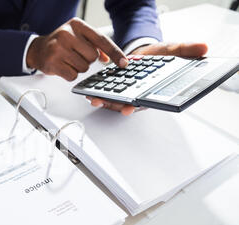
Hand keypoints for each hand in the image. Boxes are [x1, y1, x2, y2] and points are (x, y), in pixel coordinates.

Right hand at [26, 18, 127, 80]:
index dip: (115, 52)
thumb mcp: (78, 37)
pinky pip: (73, 76)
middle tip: (76, 55)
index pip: (101, 40)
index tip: (124, 63)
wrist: (38, 49)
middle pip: (92, 57)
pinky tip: (63, 67)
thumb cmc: (61, 43)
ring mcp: (58, 49)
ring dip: (78, 68)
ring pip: (83, 68)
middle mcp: (67, 34)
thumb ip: (95, 45)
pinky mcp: (53, 63)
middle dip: (87, 60)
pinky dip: (70, 74)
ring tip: (68, 60)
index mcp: (77, 25)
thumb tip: (108, 59)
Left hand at [87, 42, 208, 114]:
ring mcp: (124, 93)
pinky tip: (89, 92)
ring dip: (103, 101)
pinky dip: (98, 94)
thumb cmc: (158, 57)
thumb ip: (186, 50)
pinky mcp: (114, 89)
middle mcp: (137, 95)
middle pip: (126, 105)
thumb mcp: (172, 50)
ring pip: (114, 102)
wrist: (144, 53)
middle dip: (116, 106)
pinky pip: (105, 94)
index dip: (136, 106)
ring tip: (94, 98)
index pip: (145, 101)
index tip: (129, 108)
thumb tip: (204, 48)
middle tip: (104, 103)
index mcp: (151, 90)